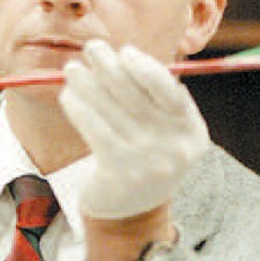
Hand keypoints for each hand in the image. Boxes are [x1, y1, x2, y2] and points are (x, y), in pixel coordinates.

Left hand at [58, 39, 209, 219]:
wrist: (129, 212)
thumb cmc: (142, 156)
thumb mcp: (160, 130)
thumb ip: (152, 97)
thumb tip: (120, 55)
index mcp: (191, 132)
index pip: (171, 91)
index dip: (146, 67)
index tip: (124, 51)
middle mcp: (175, 148)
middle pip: (137, 95)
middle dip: (111, 66)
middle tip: (92, 48)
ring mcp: (149, 162)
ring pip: (111, 109)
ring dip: (87, 83)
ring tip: (72, 69)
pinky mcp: (120, 173)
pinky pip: (95, 129)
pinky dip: (79, 107)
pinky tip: (68, 96)